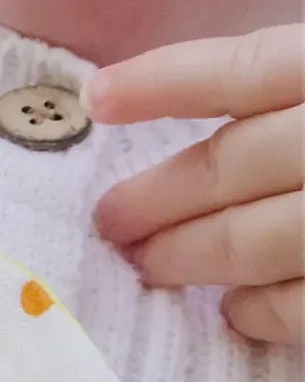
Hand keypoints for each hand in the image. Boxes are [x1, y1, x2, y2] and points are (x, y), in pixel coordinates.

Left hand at [89, 25, 304, 344]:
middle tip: (111, 222)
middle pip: (238, 165)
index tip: (98, 97)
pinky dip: (257, 312)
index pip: (255, 69)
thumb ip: (296, 99)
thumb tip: (182, 128)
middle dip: (159, 198)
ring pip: (258, 241)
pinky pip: (302, 307)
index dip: (170, 81)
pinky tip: (233, 312)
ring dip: (188, 259)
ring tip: (148, 268)